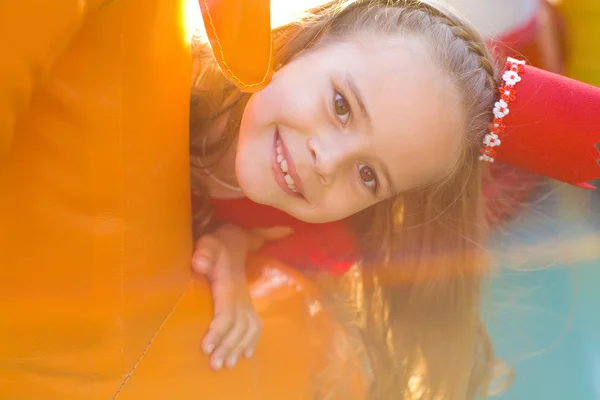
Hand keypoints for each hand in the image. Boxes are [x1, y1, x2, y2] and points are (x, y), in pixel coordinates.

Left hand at [192, 225, 292, 369]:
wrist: (234, 240)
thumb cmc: (216, 245)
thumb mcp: (208, 243)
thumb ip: (205, 252)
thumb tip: (199, 263)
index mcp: (230, 286)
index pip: (226, 312)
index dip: (218, 331)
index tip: (206, 348)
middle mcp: (241, 296)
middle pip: (238, 326)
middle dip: (227, 347)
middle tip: (215, 365)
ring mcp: (246, 300)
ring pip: (248, 328)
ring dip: (238, 347)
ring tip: (227, 364)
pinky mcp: (247, 303)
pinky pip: (256, 324)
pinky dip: (253, 341)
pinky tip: (246, 355)